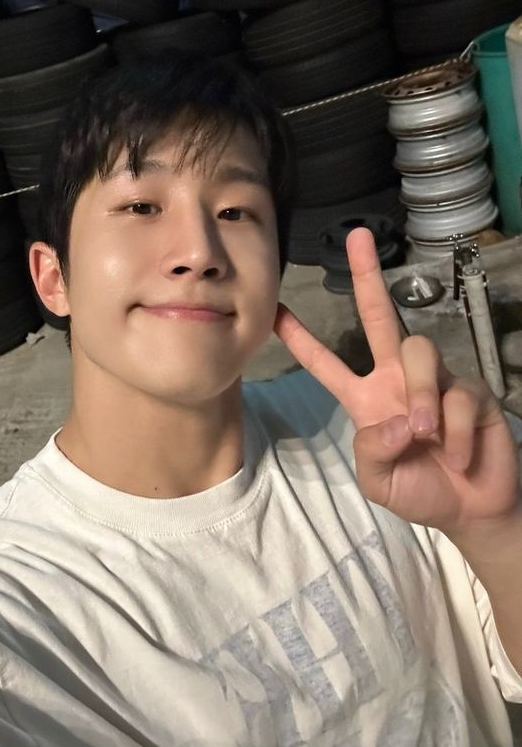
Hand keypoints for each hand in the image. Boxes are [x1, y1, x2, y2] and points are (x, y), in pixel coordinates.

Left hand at [274, 227, 520, 536]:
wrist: (470, 509)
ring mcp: (436, 380)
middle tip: (356, 238)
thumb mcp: (379, 481)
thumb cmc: (418, 491)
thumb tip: (395, 419)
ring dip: (420, 395)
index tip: (274, 310)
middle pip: (380, 316)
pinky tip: (458, 455)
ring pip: (419, 352)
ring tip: (425, 436)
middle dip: (367, 276)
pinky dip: (455, 432)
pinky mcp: (471, 391)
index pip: (326, 363)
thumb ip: (373, 452)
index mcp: (366, 398)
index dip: (301, 339)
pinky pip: (458, 394)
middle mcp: (397, 379)